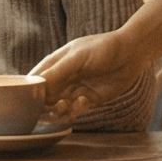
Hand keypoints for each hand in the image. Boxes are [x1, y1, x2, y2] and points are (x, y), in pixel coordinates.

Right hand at [33, 29, 155, 120]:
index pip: (34, 80)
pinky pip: (74, 111)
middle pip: (44, 97)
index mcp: (54, 64)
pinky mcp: (88, 100)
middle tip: (53, 104)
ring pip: (57, 108)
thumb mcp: (77, 58)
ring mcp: (74, 90)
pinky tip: (84, 101)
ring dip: (59, 110)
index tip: (31, 100)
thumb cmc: (102, 49)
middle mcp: (62, 78)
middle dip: (44, 105)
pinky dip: (76, 110)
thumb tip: (35, 86)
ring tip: (65, 105)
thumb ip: (57, 72)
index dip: (30, 91)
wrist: (131, 54)